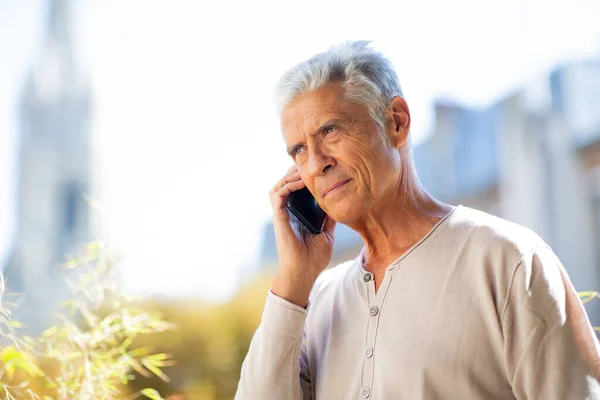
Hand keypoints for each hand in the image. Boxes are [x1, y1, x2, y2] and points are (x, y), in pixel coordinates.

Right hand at [268, 165, 335, 306]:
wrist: (304, 272)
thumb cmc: (314, 258)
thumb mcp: (327, 233)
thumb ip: (329, 218)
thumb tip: (338, 204)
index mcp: (298, 214)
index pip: (297, 190)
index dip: (303, 177)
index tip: (316, 170)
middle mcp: (288, 212)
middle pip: (286, 183)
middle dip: (295, 171)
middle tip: (309, 164)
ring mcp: (282, 214)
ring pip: (279, 185)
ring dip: (289, 175)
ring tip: (303, 170)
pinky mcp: (278, 217)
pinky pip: (278, 195)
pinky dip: (286, 185)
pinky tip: (299, 181)